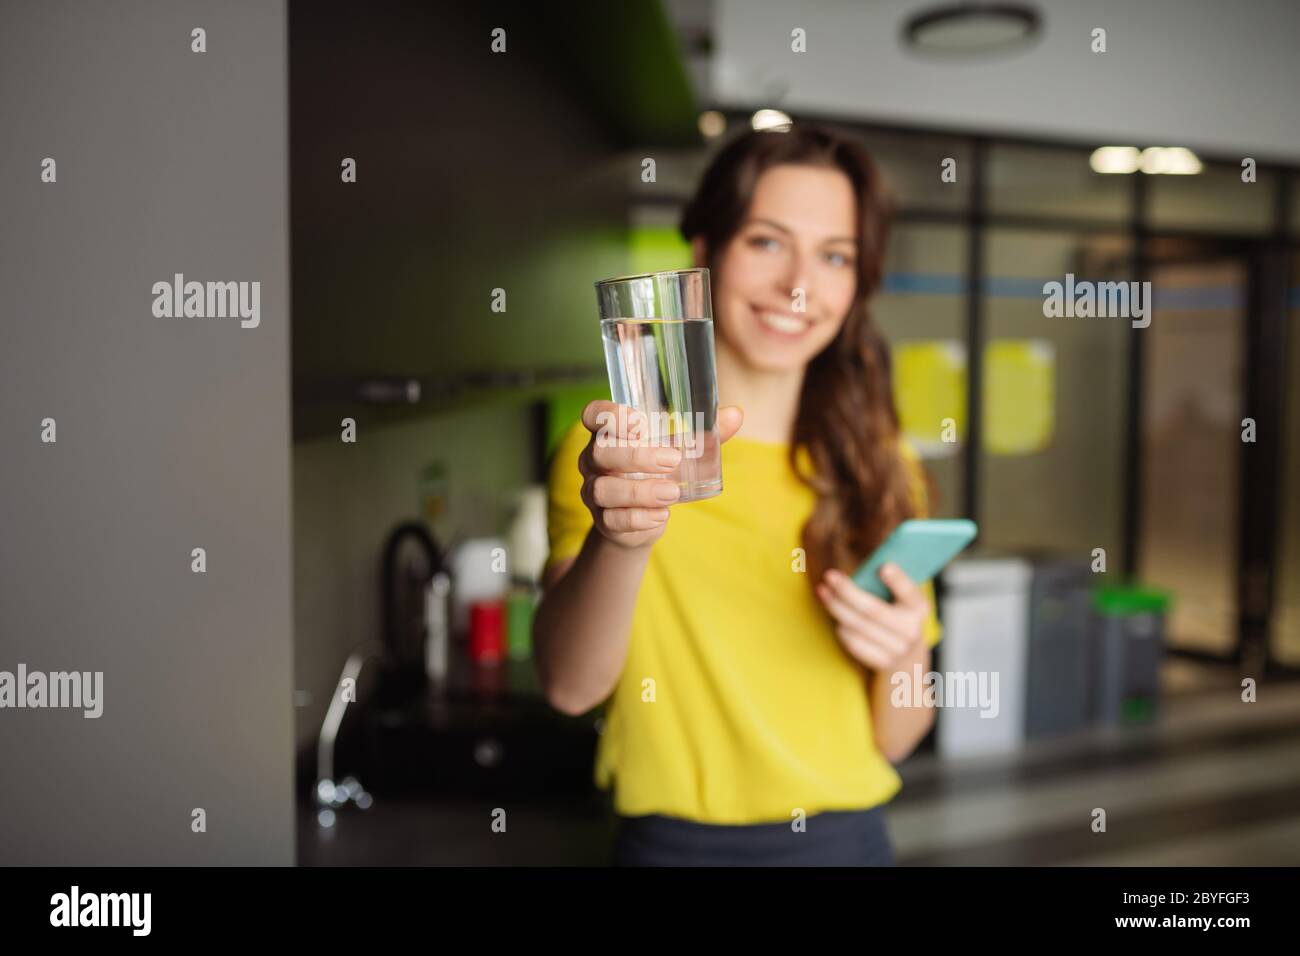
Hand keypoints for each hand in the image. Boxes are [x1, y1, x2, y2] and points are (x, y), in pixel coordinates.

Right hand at [577, 400, 742, 549]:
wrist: (645, 518)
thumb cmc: (659, 470)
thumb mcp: (679, 449)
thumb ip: (704, 433)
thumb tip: (736, 414)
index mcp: (609, 434)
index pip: (594, 415)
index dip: (609, 414)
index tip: (639, 422)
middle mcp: (594, 460)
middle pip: (599, 452)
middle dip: (635, 456)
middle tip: (673, 461)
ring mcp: (594, 491)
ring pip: (604, 489)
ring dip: (640, 491)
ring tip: (672, 493)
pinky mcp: (603, 520)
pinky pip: (613, 519)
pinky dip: (638, 518)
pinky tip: (661, 515)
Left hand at [815, 563, 928, 671]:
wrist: (908, 657)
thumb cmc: (897, 616)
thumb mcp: (903, 599)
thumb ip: (890, 583)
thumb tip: (866, 568)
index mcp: (919, 608)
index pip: (910, 593)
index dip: (898, 581)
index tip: (883, 567)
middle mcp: (911, 630)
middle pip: (873, 610)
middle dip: (847, 591)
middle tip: (829, 575)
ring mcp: (897, 649)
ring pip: (858, 626)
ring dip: (836, 607)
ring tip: (823, 591)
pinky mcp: (882, 662)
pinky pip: (854, 643)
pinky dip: (841, 627)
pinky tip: (836, 614)